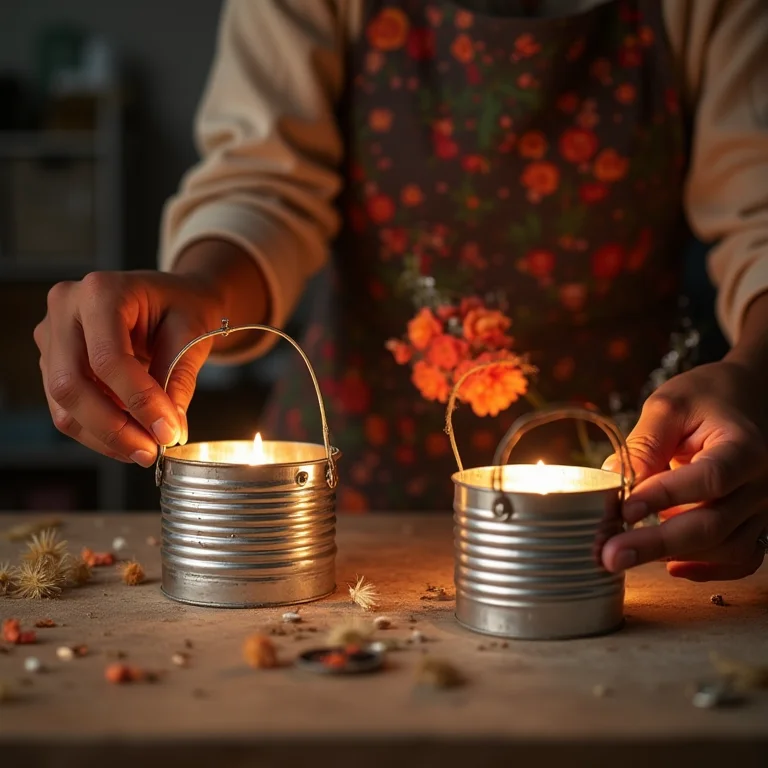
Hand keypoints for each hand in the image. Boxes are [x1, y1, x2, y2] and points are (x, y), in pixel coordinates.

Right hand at [34, 270, 223, 465]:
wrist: (173, 297)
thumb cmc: (183, 306)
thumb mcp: (192, 334)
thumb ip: (177, 380)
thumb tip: (168, 430)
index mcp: (101, 291)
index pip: (108, 358)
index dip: (138, 401)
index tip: (167, 431)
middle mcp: (66, 309)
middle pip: (72, 384)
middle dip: (114, 428)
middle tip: (152, 451)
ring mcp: (53, 335)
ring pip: (64, 403)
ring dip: (105, 436)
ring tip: (145, 449)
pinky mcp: (53, 360)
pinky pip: (67, 407)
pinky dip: (98, 431)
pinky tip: (130, 439)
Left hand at [601, 361, 767, 580]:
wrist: (748, 397)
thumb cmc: (707, 397)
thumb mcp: (670, 406)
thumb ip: (644, 443)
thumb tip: (612, 483)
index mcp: (744, 448)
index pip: (709, 479)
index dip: (665, 497)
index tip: (623, 509)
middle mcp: (762, 484)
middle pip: (713, 524)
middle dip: (656, 543)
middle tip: (608, 555)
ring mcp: (763, 508)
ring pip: (724, 548)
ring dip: (672, 555)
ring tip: (624, 550)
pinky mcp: (756, 523)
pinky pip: (739, 559)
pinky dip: (706, 569)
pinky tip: (669, 565)